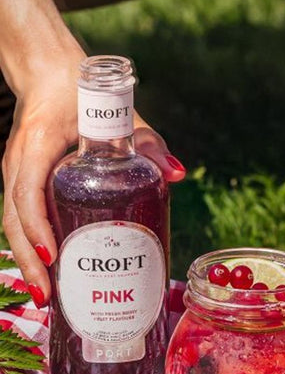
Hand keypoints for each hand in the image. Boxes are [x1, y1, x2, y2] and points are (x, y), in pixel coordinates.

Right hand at [1, 83, 185, 307]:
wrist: (53, 76)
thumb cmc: (89, 98)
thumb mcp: (124, 117)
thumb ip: (150, 144)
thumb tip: (178, 173)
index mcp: (39, 143)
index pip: (29, 189)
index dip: (37, 225)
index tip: (52, 257)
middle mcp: (19, 160)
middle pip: (14, 218)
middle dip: (28, 260)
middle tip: (48, 298)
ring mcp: (16, 171)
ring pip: (11, 222)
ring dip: (25, 261)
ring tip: (46, 297)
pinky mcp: (21, 180)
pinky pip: (19, 217)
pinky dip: (29, 246)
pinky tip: (47, 273)